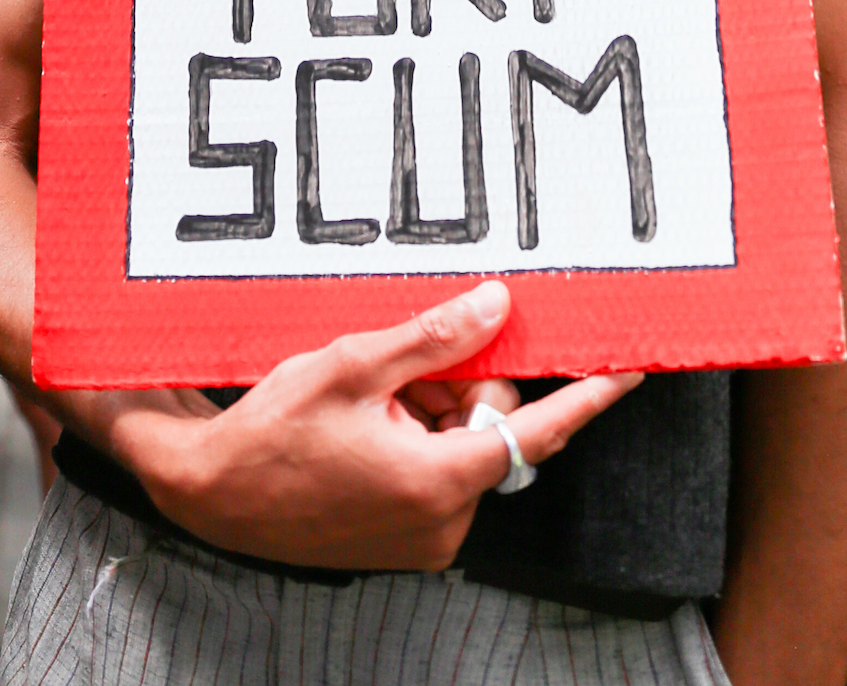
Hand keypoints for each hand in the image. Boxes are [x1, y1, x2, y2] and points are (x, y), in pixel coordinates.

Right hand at [111, 282, 640, 571]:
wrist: (213, 494)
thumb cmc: (272, 434)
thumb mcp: (352, 366)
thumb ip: (433, 339)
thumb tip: (497, 307)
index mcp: (439, 483)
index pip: (536, 431)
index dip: (589, 395)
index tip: (634, 368)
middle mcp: (443, 521)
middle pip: (489, 428)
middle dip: (457, 385)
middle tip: (399, 367)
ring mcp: (424, 536)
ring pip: (461, 446)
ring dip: (429, 408)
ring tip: (368, 397)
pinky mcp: (404, 539)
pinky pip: (437, 471)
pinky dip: (416, 434)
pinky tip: (367, 419)